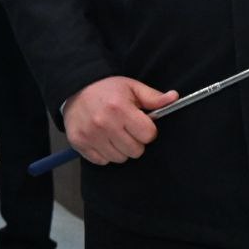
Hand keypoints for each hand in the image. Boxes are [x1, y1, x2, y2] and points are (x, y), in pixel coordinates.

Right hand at [62, 76, 179, 165]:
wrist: (74, 88)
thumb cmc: (106, 89)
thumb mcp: (131, 87)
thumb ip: (153, 97)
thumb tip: (174, 98)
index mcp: (119, 108)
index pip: (148, 135)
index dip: (147, 130)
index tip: (139, 123)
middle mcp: (104, 123)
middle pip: (136, 151)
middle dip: (135, 141)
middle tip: (126, 129)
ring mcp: (90, 135)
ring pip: (120, 158)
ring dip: (120, 149)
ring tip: (114, 134)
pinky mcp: (79, 143)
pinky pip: (102, 161)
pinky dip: (104, 153)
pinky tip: (102, 139)